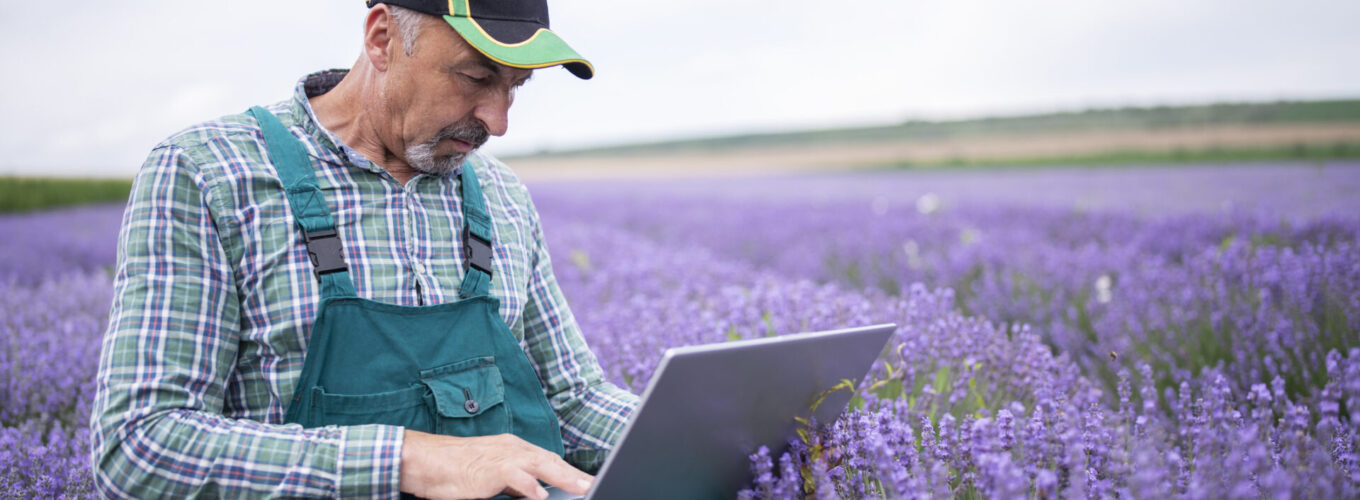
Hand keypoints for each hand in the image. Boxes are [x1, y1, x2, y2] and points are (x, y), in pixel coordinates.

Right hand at [399, 430, 593, 499]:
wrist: (425, 461)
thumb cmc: (454, 469)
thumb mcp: (491, 476)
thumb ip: (514, 483)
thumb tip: (534, 493)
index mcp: (513, 449)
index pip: (548, 460)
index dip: (569, 472)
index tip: (587, 483)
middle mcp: (512, 448)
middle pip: (550, 461)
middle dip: (574, 475)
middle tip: (594, 485)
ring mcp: (502, 456)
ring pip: (540, 464)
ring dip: (563, 477)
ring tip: (583, 488)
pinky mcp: (489, 468)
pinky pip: (515, 476)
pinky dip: (530, 486)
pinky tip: (542, 496)